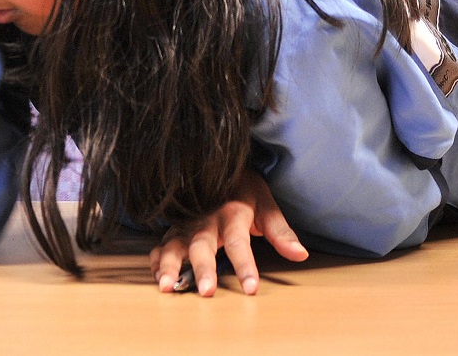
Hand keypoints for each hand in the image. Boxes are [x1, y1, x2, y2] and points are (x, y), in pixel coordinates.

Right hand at [151, 169, 307, 295]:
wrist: (217, 164)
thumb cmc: (244, 190)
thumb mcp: (266, 205)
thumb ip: (280, 231)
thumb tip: (300, 254)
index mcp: (232, 213)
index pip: (238, 242)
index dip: (245, 266)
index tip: (250, 289)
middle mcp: (205, 220)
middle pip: (202, 246)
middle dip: (203, 269)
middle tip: (206, 292)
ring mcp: (187, 224)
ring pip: (175, 245)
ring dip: (170, 266)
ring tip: (168, 287)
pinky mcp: (175, 229)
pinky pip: (161, 244)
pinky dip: (157, 260)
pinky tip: (158, 277)